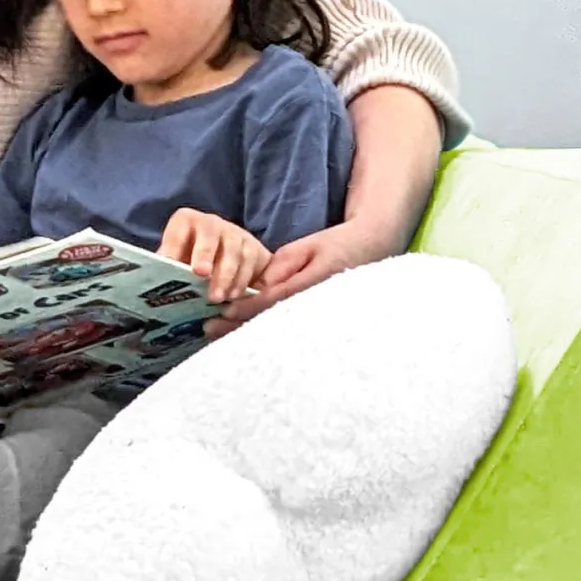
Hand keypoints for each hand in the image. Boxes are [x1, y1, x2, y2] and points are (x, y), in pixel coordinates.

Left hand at [158, 208, 270, 305]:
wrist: (221, 261)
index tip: (170, 262)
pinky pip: (252, 263)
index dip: (174, 243)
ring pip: (234, 250)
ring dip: (227, 275)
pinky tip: (234, 297)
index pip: (179, 227)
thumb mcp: (174, 263)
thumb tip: (151, 288)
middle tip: (200, 275)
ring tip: (218, 297)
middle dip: (204, 254)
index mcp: (185, 222)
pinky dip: (243, 281)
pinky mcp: (253, 248)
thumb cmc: (189, 264)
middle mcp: (211, 224)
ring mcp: (235, 234)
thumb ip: (166, 270)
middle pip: (210, 234)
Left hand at [203, 220, 386, 337]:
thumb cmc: (337, 246)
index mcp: (313, 287)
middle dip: (239, 328)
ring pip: (276, 331)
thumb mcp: (310, 247)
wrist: (371, 254)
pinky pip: (284, 330)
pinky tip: (239, 334)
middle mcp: (315, 309)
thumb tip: (262, 282)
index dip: (247, 308)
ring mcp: (316, 320)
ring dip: (246, 333)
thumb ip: (285, 263)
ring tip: (216, 334)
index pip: (274, 302)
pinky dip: (261, 331)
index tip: (223, 311)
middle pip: (271, 323)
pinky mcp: (314, 324)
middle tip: (209, 329)